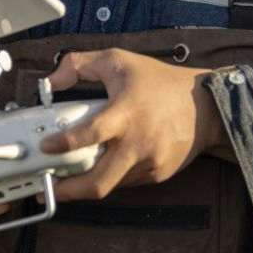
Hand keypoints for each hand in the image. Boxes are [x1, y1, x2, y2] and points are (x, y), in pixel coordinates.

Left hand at [39, 48, 227, 201]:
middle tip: (50, 188)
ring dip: (89, 182)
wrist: (206, 106)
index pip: (91, 134)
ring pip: (111, 184)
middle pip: (99, 183)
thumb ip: (79, 65)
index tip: (45, 147)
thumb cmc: (158, 81)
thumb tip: (50, 82)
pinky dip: (112, 175)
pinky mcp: (158, 174)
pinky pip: (127, 181)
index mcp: (126, 113)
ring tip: (72, 174)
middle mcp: (138, 143)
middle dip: (70, 191)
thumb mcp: (118, 60)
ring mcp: (149, 163)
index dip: (64, 144)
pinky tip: (106, 162)